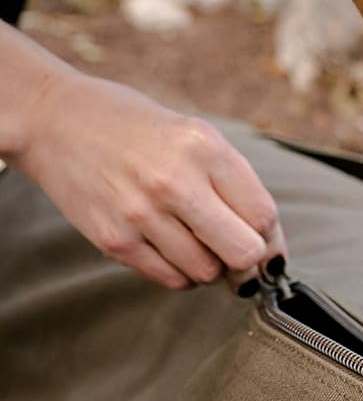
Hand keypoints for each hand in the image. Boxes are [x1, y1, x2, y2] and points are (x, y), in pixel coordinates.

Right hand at [4, 27, 283, 291]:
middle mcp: (174, 181)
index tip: (265, 244)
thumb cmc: (134, 128)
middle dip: (247, 261)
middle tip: (235, 253)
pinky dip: (179, 272)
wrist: (55, 121)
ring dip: (209, 266)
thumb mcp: (193, 133)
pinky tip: (168, 245)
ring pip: (207, 273)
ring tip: (192, 239)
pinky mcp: (115, 240)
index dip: (270, 238)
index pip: (263, 216)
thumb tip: (269, 245)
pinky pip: (170, 279)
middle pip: (243, 253)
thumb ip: (233, 183)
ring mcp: (141, 214)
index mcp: (203, 147)